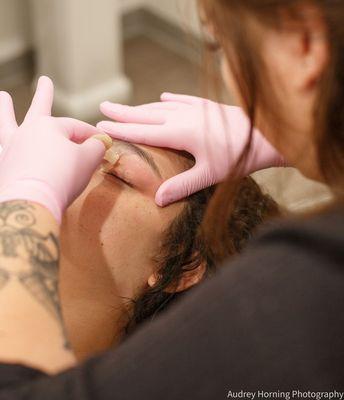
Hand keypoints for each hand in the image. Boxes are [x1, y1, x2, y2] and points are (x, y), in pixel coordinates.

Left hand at [0, 76, 110, 222]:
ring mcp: (11, 147)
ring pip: (7, 123)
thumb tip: (100, 142)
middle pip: (39, 110)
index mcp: (50, 126)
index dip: (93, 135)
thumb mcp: (88, 160)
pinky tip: (0, 145)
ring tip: (2, 96)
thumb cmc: (62, 178)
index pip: (77, 127)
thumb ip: (96, 147)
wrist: (31, 202)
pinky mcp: (2, 165)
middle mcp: (27, 131)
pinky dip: (0, 146)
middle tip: (45, 81)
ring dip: (5, 109)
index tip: (104, 143)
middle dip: (44, 95)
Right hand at [97, 93, 285, 206]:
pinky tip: (162, 96)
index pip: (143, 132)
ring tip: (126, 108)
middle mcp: (184, 117)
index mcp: (181, 133)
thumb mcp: (210, 175)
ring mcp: (195, 108)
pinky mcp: (207, 106)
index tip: (101, 126)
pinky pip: (182, 99)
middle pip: (146, 114)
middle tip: (102, 107)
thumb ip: (182, 186)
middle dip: (123, 112)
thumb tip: (157, 199)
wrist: (267, 135)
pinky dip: (169, 99)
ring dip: (142, 107)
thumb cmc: (239, 157)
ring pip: (161, 106)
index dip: (121, 129)